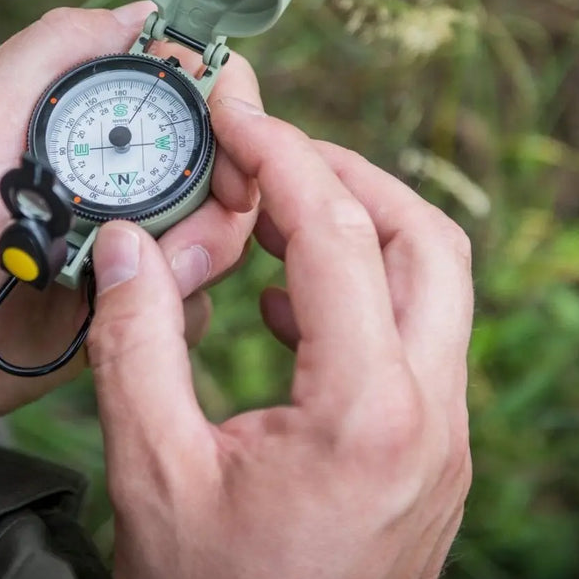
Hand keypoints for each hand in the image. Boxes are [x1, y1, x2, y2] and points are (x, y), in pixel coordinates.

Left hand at [0, 2, 261, 427]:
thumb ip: (50, 50)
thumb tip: (141, 9)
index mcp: (83, 118)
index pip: (190, 92)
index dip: (230, 107)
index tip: (239, 137)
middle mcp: (113, 178)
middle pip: (223, 171)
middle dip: (227, 203)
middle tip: (184, 244)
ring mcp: (117, 248)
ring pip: (214, 242)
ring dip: (197, 262)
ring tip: (131, 287)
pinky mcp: (114, 314)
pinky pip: (181, 311)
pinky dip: (173, 315)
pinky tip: (128, 321)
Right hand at [87, 99, 472, 578]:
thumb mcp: (152, 470)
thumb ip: (136, 341)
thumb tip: (130, 241)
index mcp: (367, 412)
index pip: (337, 233)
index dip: (281, 154)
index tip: (236, 107)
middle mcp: (432, 418)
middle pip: (427, 239)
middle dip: (348, 175)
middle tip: (267, 154)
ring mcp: (447, 443)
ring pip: (437, 289)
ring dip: (363, 233)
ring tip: (268, 224)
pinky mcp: (438, 461)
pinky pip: (421, 344)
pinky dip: (364, 296)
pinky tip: (285, 313)